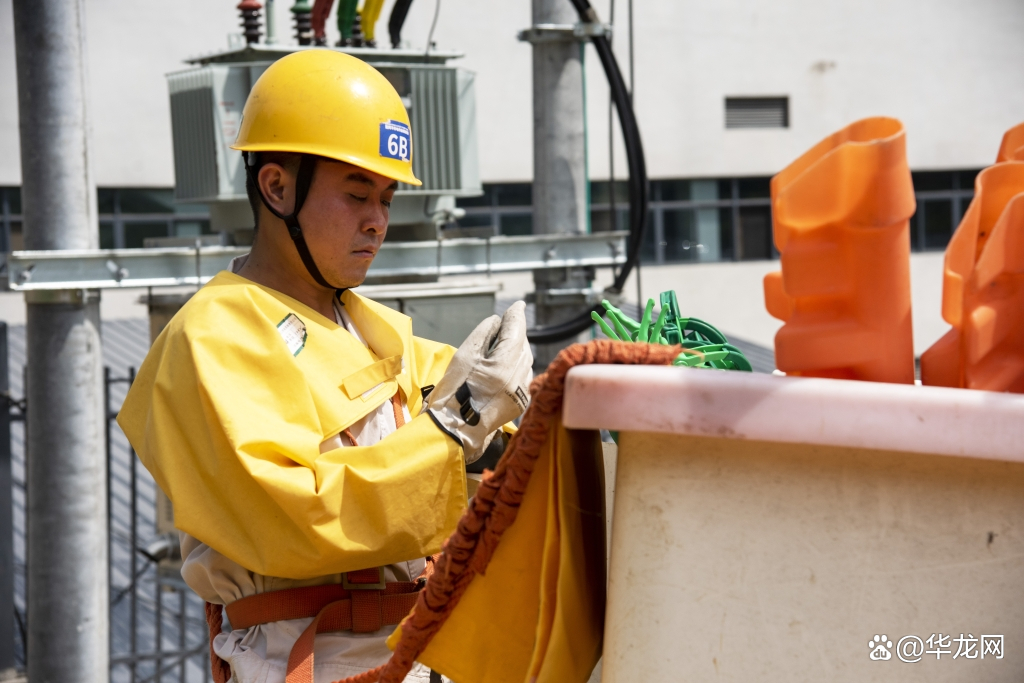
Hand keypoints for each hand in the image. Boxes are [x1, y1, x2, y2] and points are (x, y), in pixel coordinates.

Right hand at [423, 301, 532, 461]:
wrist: (453, 431)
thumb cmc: (452, 394)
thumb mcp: (463, 357)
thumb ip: (483, 335)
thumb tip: (497, 322)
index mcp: (504, 366)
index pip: (516, 332)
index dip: (516, 316)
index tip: (517, 306)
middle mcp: (519, 380)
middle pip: (523, 346)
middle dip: (515, 334)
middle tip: (503, 325)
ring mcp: (522, 394)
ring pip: (526, 362)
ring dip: (517, 350)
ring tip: (501, 346)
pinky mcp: (520, 404)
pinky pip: (524, 378)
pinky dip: (517, 367)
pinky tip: (504, 367)